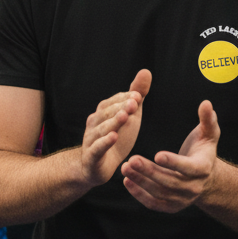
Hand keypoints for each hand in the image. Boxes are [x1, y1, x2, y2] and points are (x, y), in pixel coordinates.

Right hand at [80, 70, 150, 187]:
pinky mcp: (92, 158)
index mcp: (103, 112)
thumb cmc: (115, 138)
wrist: (96, 167)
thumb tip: (146, 71)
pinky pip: (97, 149)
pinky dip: (104, 142)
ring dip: (113, 122)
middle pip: (107, 113)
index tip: (138, 95)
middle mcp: (94, 123)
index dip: (126, 98)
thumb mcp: (130, 116)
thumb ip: (136, 95)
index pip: (114, 102)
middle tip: (134, 103)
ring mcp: (91, 140)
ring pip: (102, 129)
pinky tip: (113, 137)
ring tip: (125, 116)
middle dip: (121, 107)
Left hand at [121, 99, 219, 212]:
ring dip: (141, 181)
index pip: (187, 167)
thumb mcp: (209, 133)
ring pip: (159, 192)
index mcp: (202, 168)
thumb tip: (206, 103)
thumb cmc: (204, 149)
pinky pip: (154, 203)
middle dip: (149, 171)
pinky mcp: (172, 207)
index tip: (156, 154)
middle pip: (169, 181)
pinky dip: (139, 194)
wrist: (207, 178)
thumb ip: (207, 119)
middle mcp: (193, 188)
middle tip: (131, 159)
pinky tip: (127, 180)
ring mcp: (182, 200)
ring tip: (125, 167)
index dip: (173, 162)